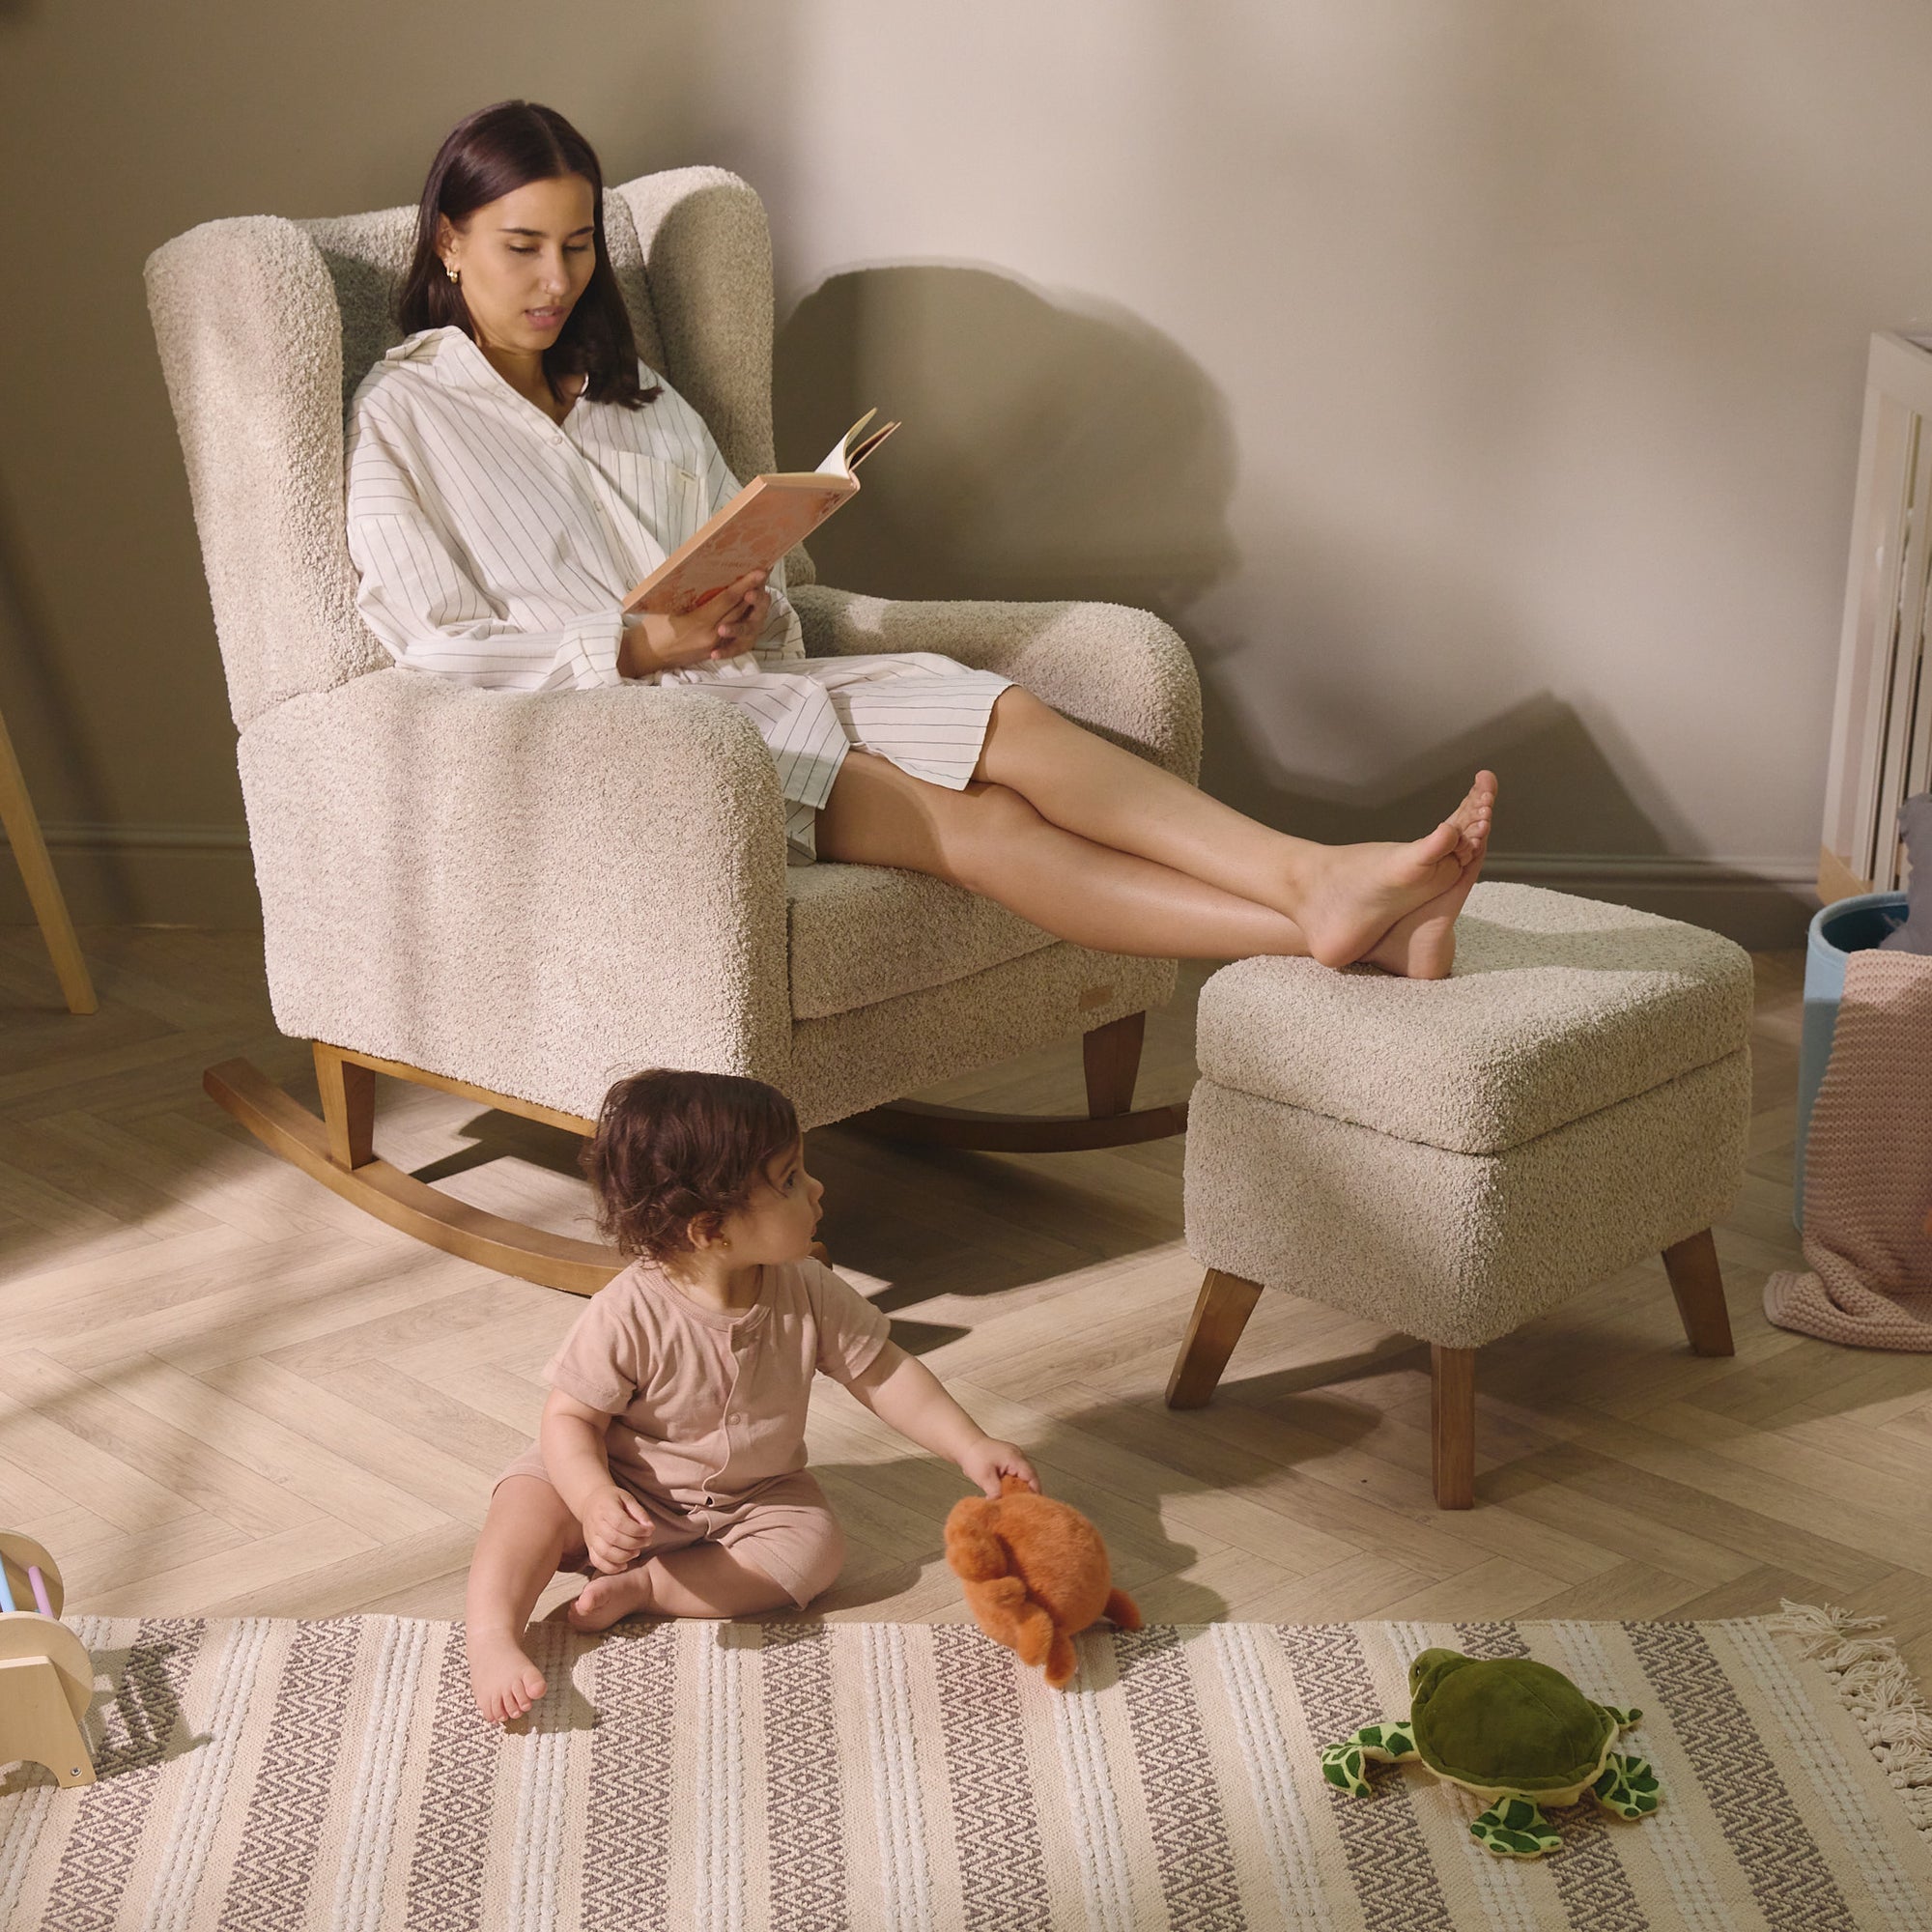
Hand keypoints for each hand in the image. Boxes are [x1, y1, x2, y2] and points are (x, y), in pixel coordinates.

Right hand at [580, 1485, 654, 1572]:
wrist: (591, 1502)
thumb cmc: (613, 1500)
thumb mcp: (627, 1498)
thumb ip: (639, 1513)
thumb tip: (650, 1528)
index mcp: (605, 1508)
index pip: (620, 1522)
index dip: (637, 1530)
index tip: (650, 1531)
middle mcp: (595, 1524)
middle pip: (614, 1538)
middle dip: (635, 1543)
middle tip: (646, 1541)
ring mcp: (591, 1537)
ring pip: (605, 1553)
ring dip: (624, 1556)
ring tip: (637, 1552)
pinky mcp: (589, 1547)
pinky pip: (597, 1561)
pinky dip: (611, 1567)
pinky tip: (624, 1564)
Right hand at [619, 570, 768, 674]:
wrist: (644, 655)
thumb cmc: (652, 629)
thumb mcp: (670, 607)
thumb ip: (693, 597)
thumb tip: (709, 578)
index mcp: (700, 622)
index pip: (729, 599)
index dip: (746, 584)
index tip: (759, 572)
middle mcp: (712, 636)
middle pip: (740, 610)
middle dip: (753, 591)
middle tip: (763, 574)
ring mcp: (714, 646)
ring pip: (740, 623)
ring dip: (751, 606)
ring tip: (759, 589)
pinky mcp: (712, 652)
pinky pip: (733, 636)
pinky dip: (741, 622)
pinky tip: (748, 611)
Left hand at [959, 1437, 1039, 1498]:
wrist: (964, 1444)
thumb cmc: (974, 1455)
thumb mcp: (984, 1478)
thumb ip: (995, 1493)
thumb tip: (1002, 1506)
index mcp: (1015, 1459)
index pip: (1032, 1478)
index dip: (1034, 1493)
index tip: (1031, 1506)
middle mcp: (1017, 1457)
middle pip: (1029, 1478)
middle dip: (1026, 1493)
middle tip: (1021, 1507)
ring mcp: (1013, 1458)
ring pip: (1022, 1478)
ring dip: (1018, 1490)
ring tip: (1013, 1503)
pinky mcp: (1007, 1462)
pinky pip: (1015, 1476)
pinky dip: (1012, 1485)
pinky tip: (1006, 1493)